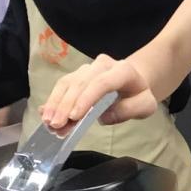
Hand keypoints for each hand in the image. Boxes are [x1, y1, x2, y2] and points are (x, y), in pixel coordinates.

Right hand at [41, 54, 156, 131]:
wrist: (133, 82)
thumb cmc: (138, 95)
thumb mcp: (145, 106)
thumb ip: (129, 110)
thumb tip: (105, 117)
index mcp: (123, 70)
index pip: (102, 82)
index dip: (86, 98)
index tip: (74, 116)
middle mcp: (102, 65)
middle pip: (80, 82)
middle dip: (66, 105)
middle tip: (56, 125)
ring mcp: (87, 68)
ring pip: (68, 82)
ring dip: (56, 103)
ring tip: (49, 122)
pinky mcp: (76, 75)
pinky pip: (62, 85)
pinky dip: (53, 100)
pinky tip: (45, 113)